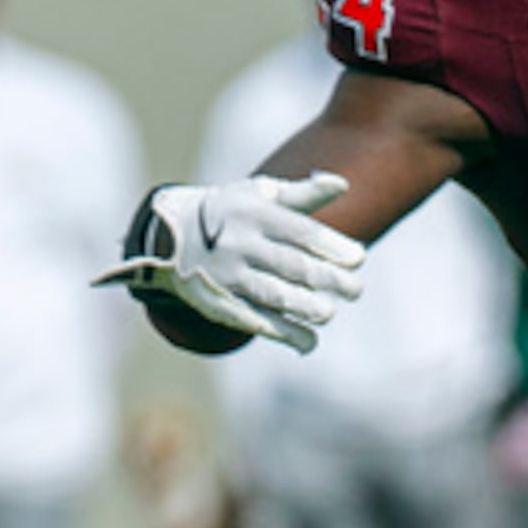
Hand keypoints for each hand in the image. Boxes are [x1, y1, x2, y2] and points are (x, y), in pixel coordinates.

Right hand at [98, 172, 368, 351]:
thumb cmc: (233, 212)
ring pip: (271, 294)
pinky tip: (308, 343)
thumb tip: (342, 184)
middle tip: (356, 290)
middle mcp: (238, 244)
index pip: (298, 231)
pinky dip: (282, 333)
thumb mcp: (260, 194)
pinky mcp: (217, 302)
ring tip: (328, 313)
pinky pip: (253, 320)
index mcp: (253, 213)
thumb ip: (302, 194)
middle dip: (328, 280)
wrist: (167, 235)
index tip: (359, 258)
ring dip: (304, 307)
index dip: (330, 245)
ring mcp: (226, 275)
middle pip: (291, 265)